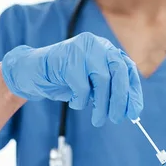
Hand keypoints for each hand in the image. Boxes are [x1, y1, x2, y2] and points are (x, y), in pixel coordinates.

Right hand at [1, 32, 142, 125]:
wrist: (31, 72)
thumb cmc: (64, 79)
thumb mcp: (91, 84)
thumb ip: (108, 90)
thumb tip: (129, 110)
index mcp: (106, 49)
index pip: (128, 69)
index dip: (133, 91)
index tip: (134, 111)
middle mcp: (98, 45)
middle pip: (119, 72)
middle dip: (120, 99)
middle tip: (118, 119)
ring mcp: (83, 49)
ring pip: (102, 80)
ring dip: (102, 105)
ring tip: (98, 120)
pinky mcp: (69, 58)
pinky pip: (82, 86)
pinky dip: (80, 101)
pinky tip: (74, 102)